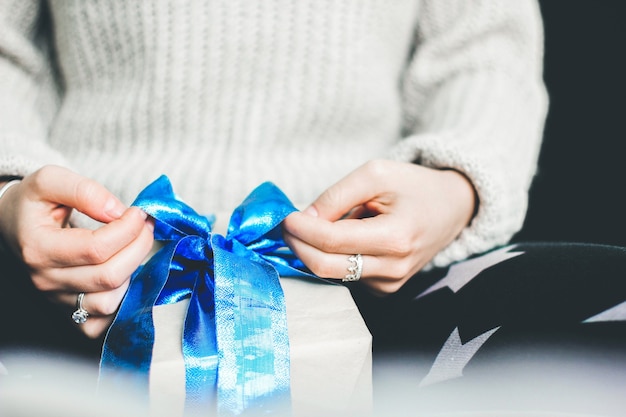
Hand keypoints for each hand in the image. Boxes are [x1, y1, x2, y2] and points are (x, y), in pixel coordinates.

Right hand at [0, 165, 153, 337]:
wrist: (15, 225)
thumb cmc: (33, 203)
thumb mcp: (50, 180)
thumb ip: (84, 190)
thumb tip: (117, 211)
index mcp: (38, 248)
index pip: (96, 248)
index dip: (128, 229)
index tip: (139, 212)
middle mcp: (46, 281)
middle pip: (109, 276)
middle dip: (139, 247)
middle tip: (145, 226)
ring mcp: (57, 301)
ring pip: (110, 301)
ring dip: (134, 272)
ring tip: (135, 246)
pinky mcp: (69, 313)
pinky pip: (103, 322)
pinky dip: (122, 302)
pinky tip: (126, 274)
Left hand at [282, 159, 475, 294]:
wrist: (452, 208)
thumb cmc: (413, 186)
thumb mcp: (375, 174)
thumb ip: (337, 196)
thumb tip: (304, 218)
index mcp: (395, 238)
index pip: (332, 241)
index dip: (301, 229)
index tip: (284, 216)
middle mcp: (393, 269)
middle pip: (325, 267)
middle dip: (298, 246)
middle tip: (287, 226)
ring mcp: (390, 284)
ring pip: (332, 273)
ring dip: (318, 250)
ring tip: (333, 223)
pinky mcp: (385, 290)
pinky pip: (345, 275)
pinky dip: (335, 257)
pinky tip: (351, 238)